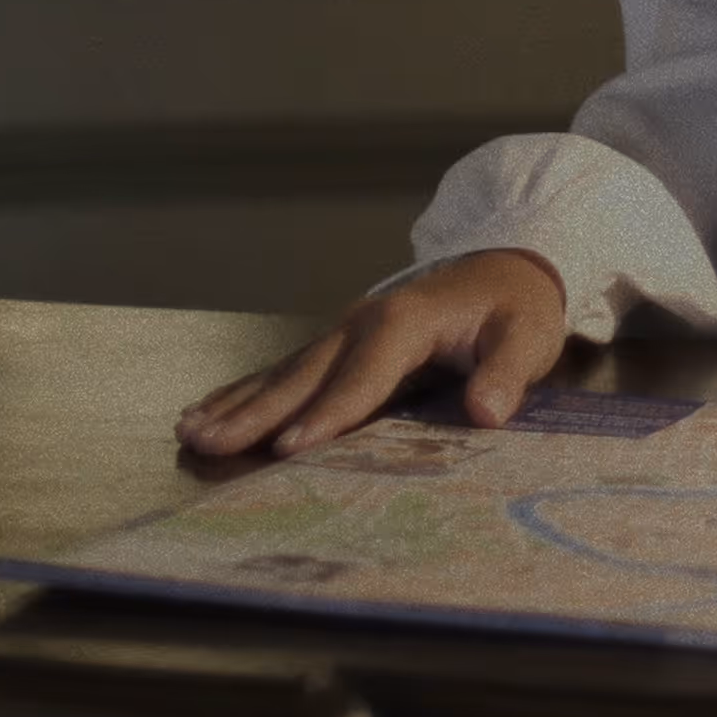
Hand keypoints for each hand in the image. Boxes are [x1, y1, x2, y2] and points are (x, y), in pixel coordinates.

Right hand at [175, 250, 571, 459]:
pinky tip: (207, 411)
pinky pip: (285, 371)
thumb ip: (506, 373)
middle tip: (206, 444)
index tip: (290, 449)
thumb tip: (487, 412)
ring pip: (282, 373)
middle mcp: (362, 323)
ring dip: (235, 403)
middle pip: (303, 376)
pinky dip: (243, 392)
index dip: (327, 415)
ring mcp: (344, 332)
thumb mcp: (527, 336)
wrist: (506, 266)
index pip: (362, 376)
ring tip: (188, 432)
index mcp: (404, 322)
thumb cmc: (516, 307)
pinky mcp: (338, 344)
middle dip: (253, 413)